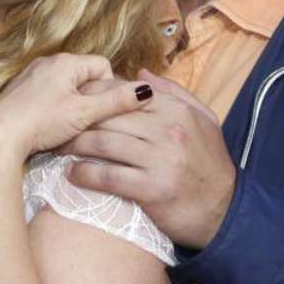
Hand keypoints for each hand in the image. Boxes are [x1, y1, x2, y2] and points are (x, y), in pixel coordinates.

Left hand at [0, 54, 152, 172]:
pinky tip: (48, 126)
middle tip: (86, 121)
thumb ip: (116, 101)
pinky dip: (54, 108)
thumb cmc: (41, 122)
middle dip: (91, 98)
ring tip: (67, 127)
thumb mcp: (84, 113)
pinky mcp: (19, 90)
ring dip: (73, 104)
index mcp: (66, 61)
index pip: (103, 66)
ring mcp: (32, 75)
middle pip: (85, 76)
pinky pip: (49, 93)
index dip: (108, 90)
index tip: (100, 111)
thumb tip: (147, 91)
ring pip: (67, 86)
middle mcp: (48, 62)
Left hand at [61, 69, 236, 249]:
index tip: (77, 98)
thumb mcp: (203, 119)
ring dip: (76, 145)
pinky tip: (72, 174)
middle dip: (80, 118)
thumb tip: (139, 74)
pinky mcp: (151, 189)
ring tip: (60, 146)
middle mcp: (167, 131)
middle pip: (110, 117)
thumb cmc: (210, 163)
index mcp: (177, 111)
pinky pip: (108, 177)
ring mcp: (159, 160)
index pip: (127, 93)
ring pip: (104, 144)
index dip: (97, 94)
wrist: (224, 209)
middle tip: (60, 121)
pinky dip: (85, 174)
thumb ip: (173, 93)